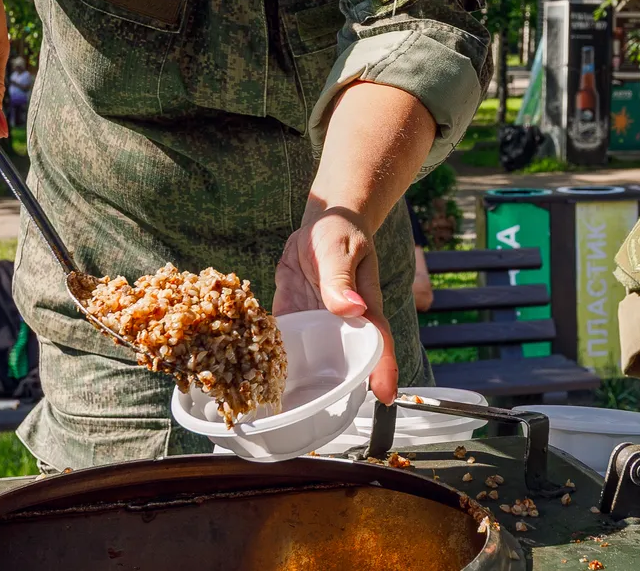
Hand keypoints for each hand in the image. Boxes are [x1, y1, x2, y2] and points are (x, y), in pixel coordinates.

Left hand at [274, 205, 398, 402]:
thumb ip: (341, 279)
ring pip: (312, 360)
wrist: (320, 223)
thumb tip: (350, 307)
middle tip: (319, 417)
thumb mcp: (340, 250)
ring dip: (301, 383)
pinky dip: (270, 359)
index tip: (385, 397)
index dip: (383, 372)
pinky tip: (253, 378)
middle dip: (336, 390)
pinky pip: (282, 343)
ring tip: (284, 412)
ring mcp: (316, 324)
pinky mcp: (292, 318)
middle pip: (345, 363)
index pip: (378, 344)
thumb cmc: (341, 232)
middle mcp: (341, 324)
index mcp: (363, 309)